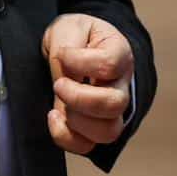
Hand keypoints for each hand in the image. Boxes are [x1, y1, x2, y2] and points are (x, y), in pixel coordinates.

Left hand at [42, 13, 133, 154]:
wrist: (71, 46)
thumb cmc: (74, 36)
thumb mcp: (69, 29)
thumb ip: (68, 50)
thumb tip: (68, 79)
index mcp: (120, 54)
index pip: (110, 65)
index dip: (81, 63)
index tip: (63, 55)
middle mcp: (121, 85)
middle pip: (115, 104)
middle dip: (79, 98)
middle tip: (58, 85)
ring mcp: (111, 111)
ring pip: (108, 132)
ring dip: (76, 121)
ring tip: (58, 104)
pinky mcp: (94, 128)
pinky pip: (88, 146)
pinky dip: (67, 137)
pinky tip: (55, 117)